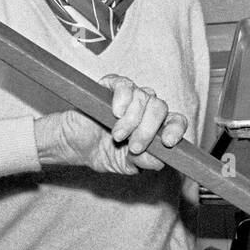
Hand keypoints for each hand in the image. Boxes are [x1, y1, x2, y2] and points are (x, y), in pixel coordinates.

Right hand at [35, 75, 188, 173]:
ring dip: (131, 120)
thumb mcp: (126, 165)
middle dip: (148, 130)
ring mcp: (131, 95)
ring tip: (117, 135)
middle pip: (160, 108)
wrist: (73, 145)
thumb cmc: (102, 152)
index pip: (176, 121)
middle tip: (134, 146)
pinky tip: (115, 112)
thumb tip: (159, 160)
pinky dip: (123, 99)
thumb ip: (144, 162)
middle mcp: (147, 108)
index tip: (168, 142)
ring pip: (144, 97)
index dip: (176, 129)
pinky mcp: (112, 85)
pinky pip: (125, 85)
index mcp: (156, 126)